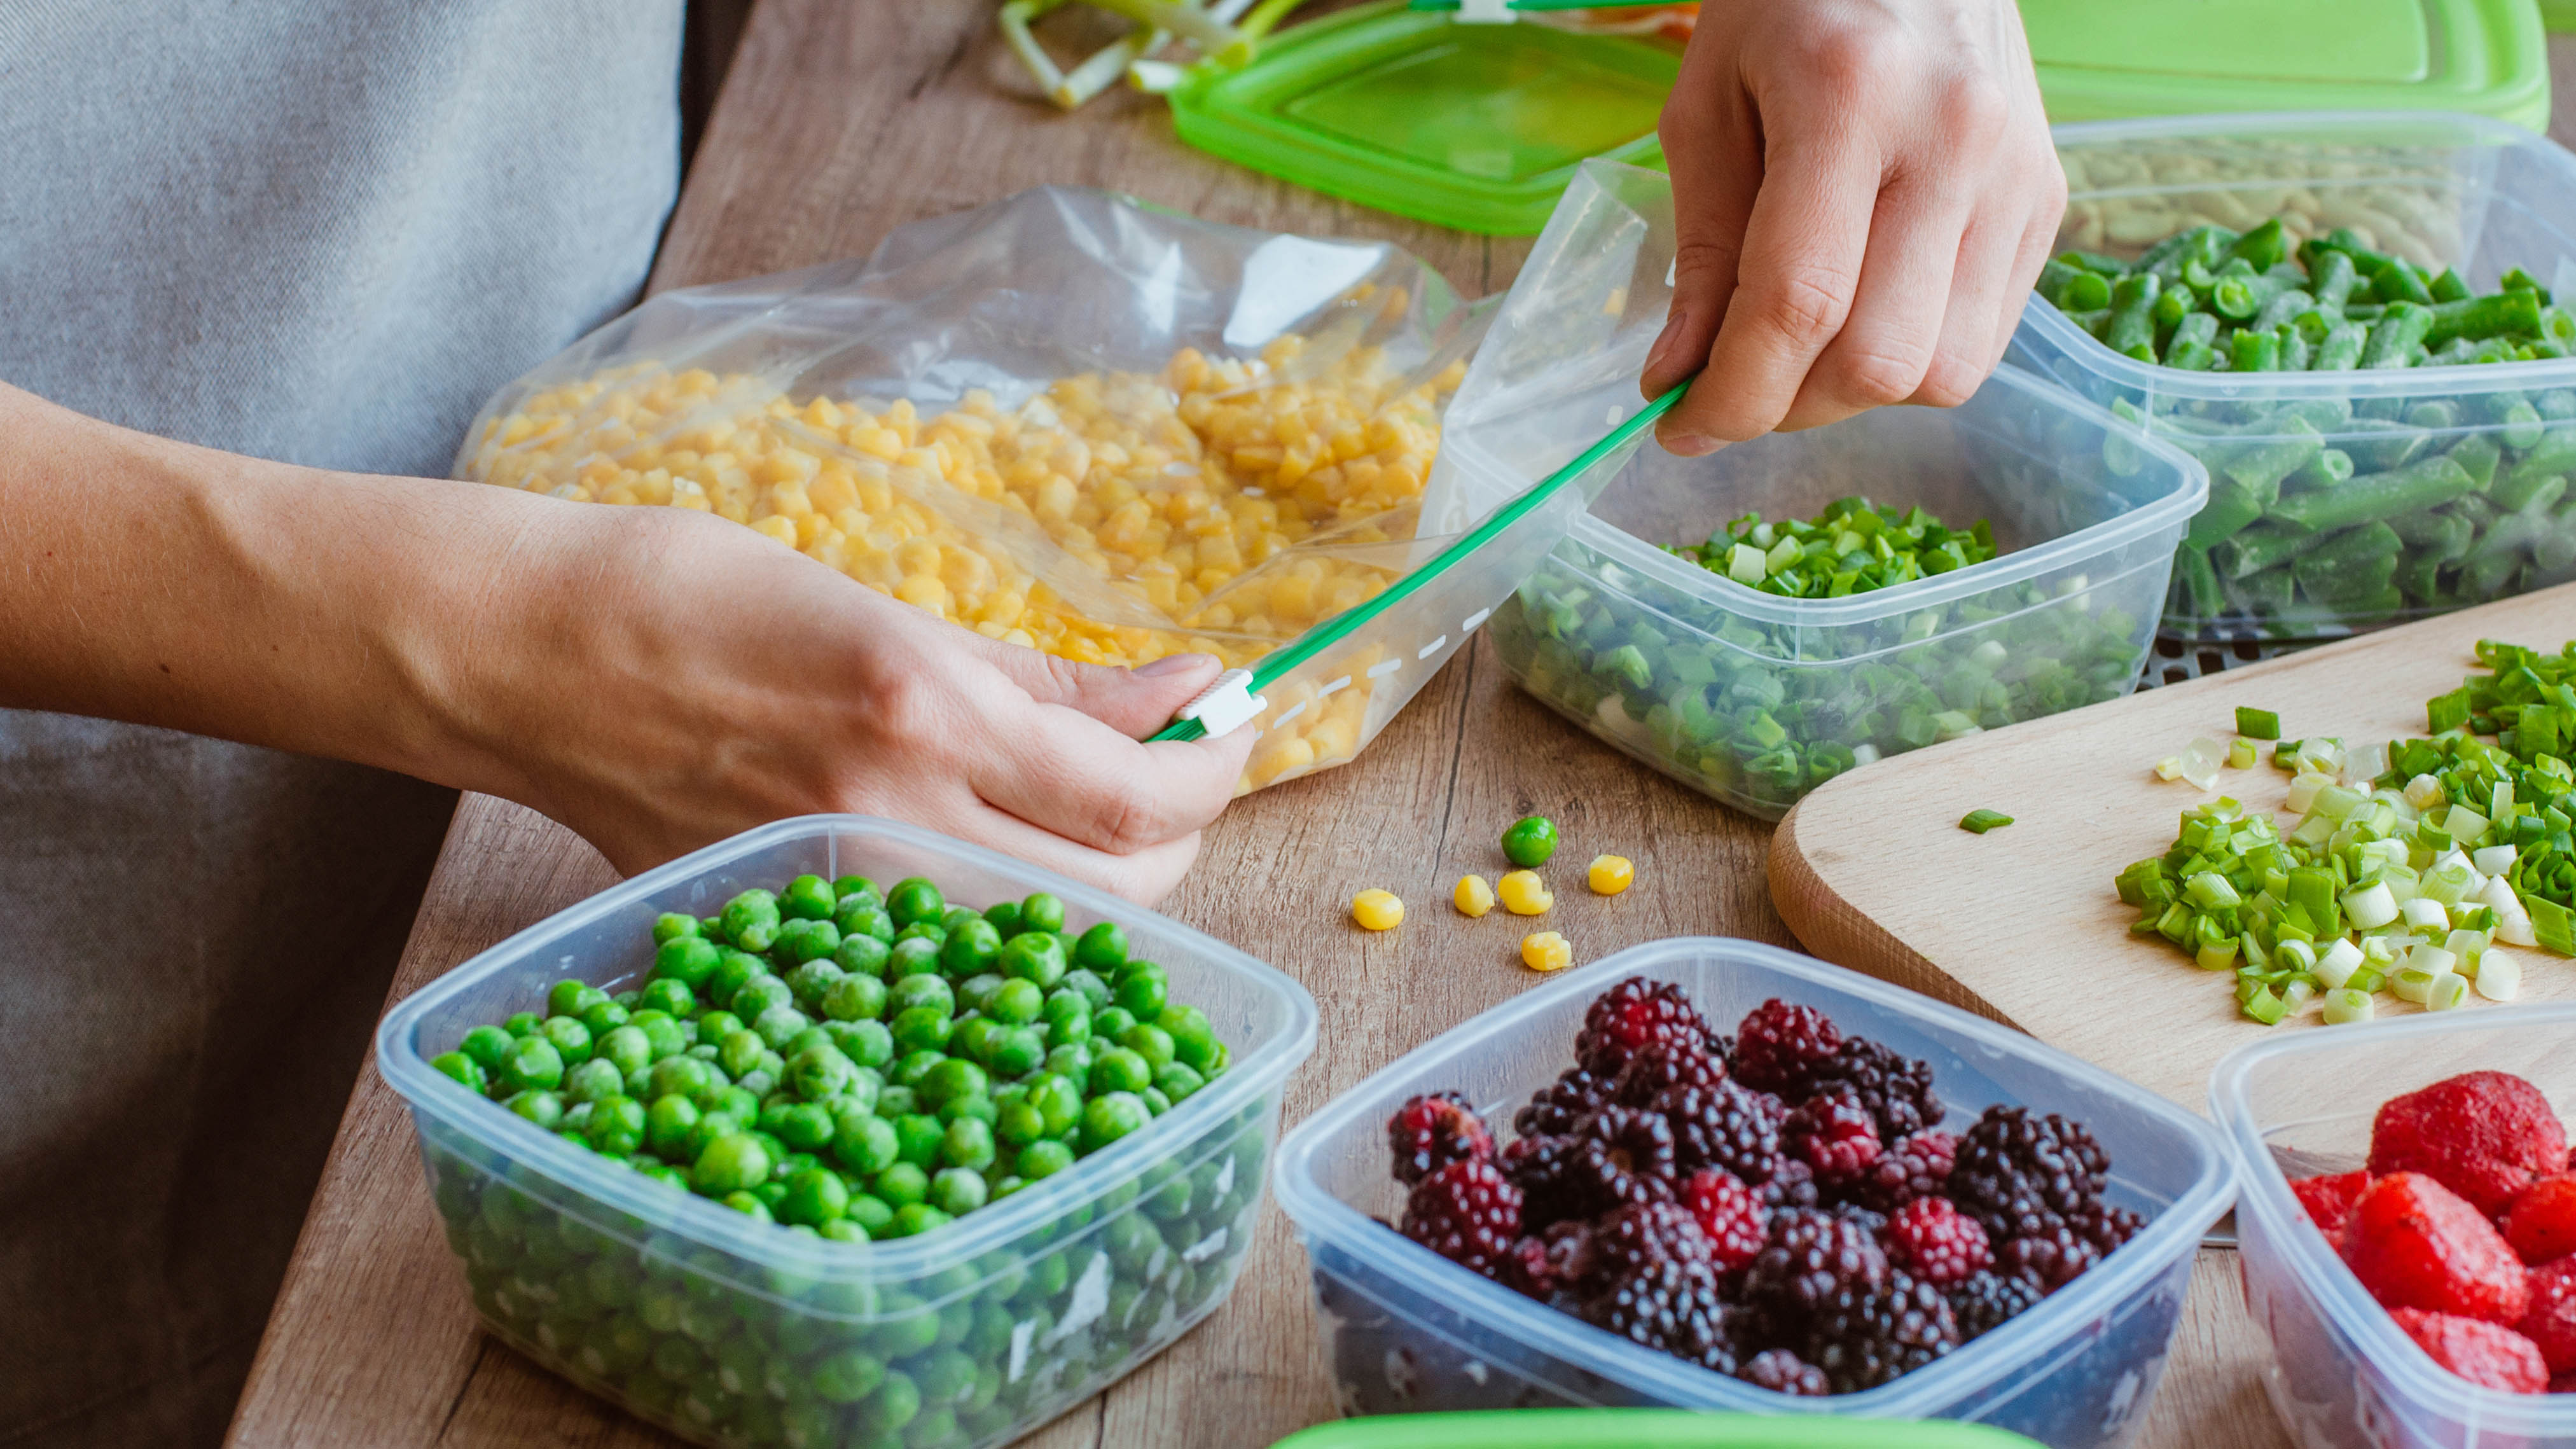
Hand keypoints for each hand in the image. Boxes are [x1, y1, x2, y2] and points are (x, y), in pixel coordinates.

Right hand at [459, 503, 1255, 899]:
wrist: (529, 660)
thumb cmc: (698, 597)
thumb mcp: (896, 613)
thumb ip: (1050, 682)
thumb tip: (1183, 698)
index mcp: (923, 716)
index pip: (1133, 796)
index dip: (1216, 771)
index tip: (1235, 722)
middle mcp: (891, 819)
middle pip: (1117, 888)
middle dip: (1181, 831)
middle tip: (1180, 768)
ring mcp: (841, 892)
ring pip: (1043, 935)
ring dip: (1110, 881)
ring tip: (1102, 810)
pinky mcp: (795, 932)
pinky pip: (946, 952)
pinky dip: (1010, 916)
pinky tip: (1007, 859)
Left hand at [1640, 0, 2063, 453]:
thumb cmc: (1788, 4)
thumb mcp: (1707, 103)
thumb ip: (1698, 246)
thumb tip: (1678, 378)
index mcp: (1851, 97)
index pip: (1800, 301)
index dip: (1734, 394)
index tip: (1680, 429)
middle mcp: (1955, 139)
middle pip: (1878, 359)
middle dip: (1789, 406)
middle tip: (1736, 385)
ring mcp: (2018, 173)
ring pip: (1944, 373)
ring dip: (1856, 395)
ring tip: (1803, 348)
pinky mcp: (2048, 199)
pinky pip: (1984, 339)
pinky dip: (1912, 359)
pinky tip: (1864, 312)